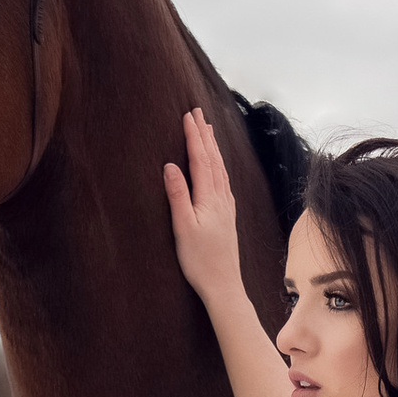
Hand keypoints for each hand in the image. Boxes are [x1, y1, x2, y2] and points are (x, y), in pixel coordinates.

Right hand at [163, 106, 245, 308]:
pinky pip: (223, 180)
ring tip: (208, 130)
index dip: (194, 136)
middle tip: (197, 112)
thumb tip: (170, 166)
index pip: (201, 159)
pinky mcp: (227, 215)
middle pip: (213, 159)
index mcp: (209, 198)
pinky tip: (217, 165)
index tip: (187, 115)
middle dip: (204, 134)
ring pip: (220, 168)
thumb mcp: (183, 227)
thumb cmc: (199, 260)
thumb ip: (178, 195)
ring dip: (213, 147)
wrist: (223, 284)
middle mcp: (221, 198)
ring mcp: (226, 206)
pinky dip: (218, 164)